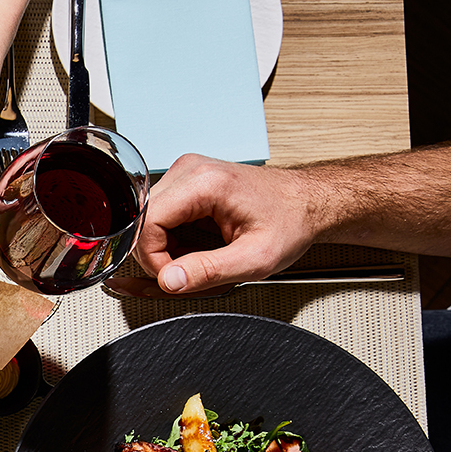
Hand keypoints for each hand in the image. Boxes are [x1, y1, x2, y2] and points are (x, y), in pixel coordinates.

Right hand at [134, 154, 322, 294]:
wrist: (307, 203)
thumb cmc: (290, 221)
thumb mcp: (255, 258)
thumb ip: (208, 272)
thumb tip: (169, 281)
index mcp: (206, 183)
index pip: (147, 221)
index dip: (152, 257)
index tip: (173, 276)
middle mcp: (192, 170)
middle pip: (143, 219)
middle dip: (157, 253)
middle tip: (185, 271)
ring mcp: (188, 173)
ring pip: (148, 218)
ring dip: (164, 246)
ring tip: (196, 257)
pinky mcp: (187, 181)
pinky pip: (160, 214)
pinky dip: (171, 237)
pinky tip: (195, 244)